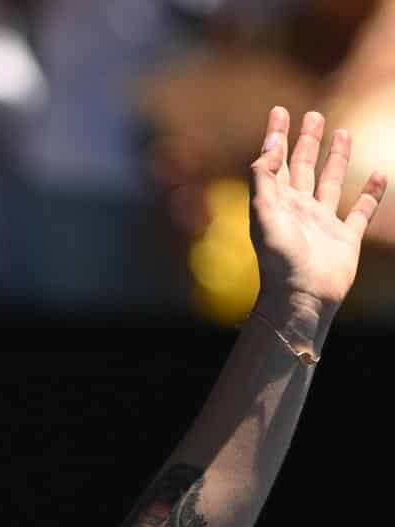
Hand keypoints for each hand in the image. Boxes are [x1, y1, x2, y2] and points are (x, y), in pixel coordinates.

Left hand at [250, 105, 386, 327]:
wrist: (301, 299)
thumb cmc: (279, 260)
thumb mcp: (264, 214)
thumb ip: (264, 177)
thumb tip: (272, 143)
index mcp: (277, 204)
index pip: (276, 162)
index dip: (277, 136)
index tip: (280, 111)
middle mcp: (300, 211)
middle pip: (304, 167)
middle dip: (308, 141)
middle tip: (313, 115)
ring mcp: (324, 224)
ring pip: (331, 183)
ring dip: (337, 158)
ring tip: (343, 132)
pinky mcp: (346, 239)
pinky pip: (361, 210)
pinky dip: (371, 192)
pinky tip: (379, 172)